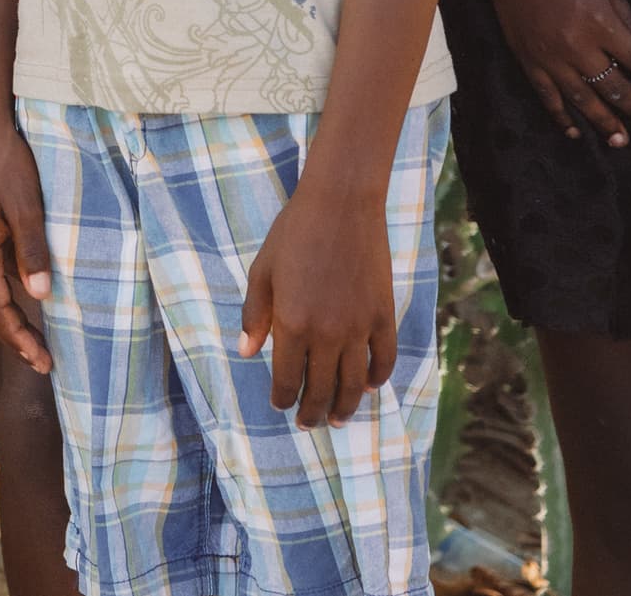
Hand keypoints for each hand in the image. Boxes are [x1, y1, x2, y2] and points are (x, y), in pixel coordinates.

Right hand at [0, 103, 53, 374]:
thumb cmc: (6, 161)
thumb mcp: (26, 205)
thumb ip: (32, 251)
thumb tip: (40, 297)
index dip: (20, 340)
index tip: (44, 362)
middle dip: (15, 338)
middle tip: (44, 363)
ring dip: (10, 319)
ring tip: (35, 341)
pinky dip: (6, 296)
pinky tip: (25, 298)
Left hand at [238, 179, 397, 426]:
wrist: (341, 206)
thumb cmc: (294, 234)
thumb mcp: (262, 272)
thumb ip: (254, 315)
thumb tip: (246, 353)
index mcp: (291, 324)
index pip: (286, 377)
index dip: (282, 397)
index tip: (280, 406)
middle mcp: (327, 333)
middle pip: (321, 388)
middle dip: (312, 412)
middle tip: (309, 424)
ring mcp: (359, 327)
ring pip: (353, 383)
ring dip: (345, 406)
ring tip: (339, 420)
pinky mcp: (383, 316)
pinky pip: (383, 359)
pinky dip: (377, 378)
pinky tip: (369, 387)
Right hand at [470, 0, 630, 144]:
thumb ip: (630, 18)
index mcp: (602, 23)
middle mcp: (576, 45)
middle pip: (616, 89)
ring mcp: (548, 54)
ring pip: (582, 100)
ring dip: (605, 123)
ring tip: (622, 141)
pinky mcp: (525, 55)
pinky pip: (546, 95)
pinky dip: (560, 116)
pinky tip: (574, 132)